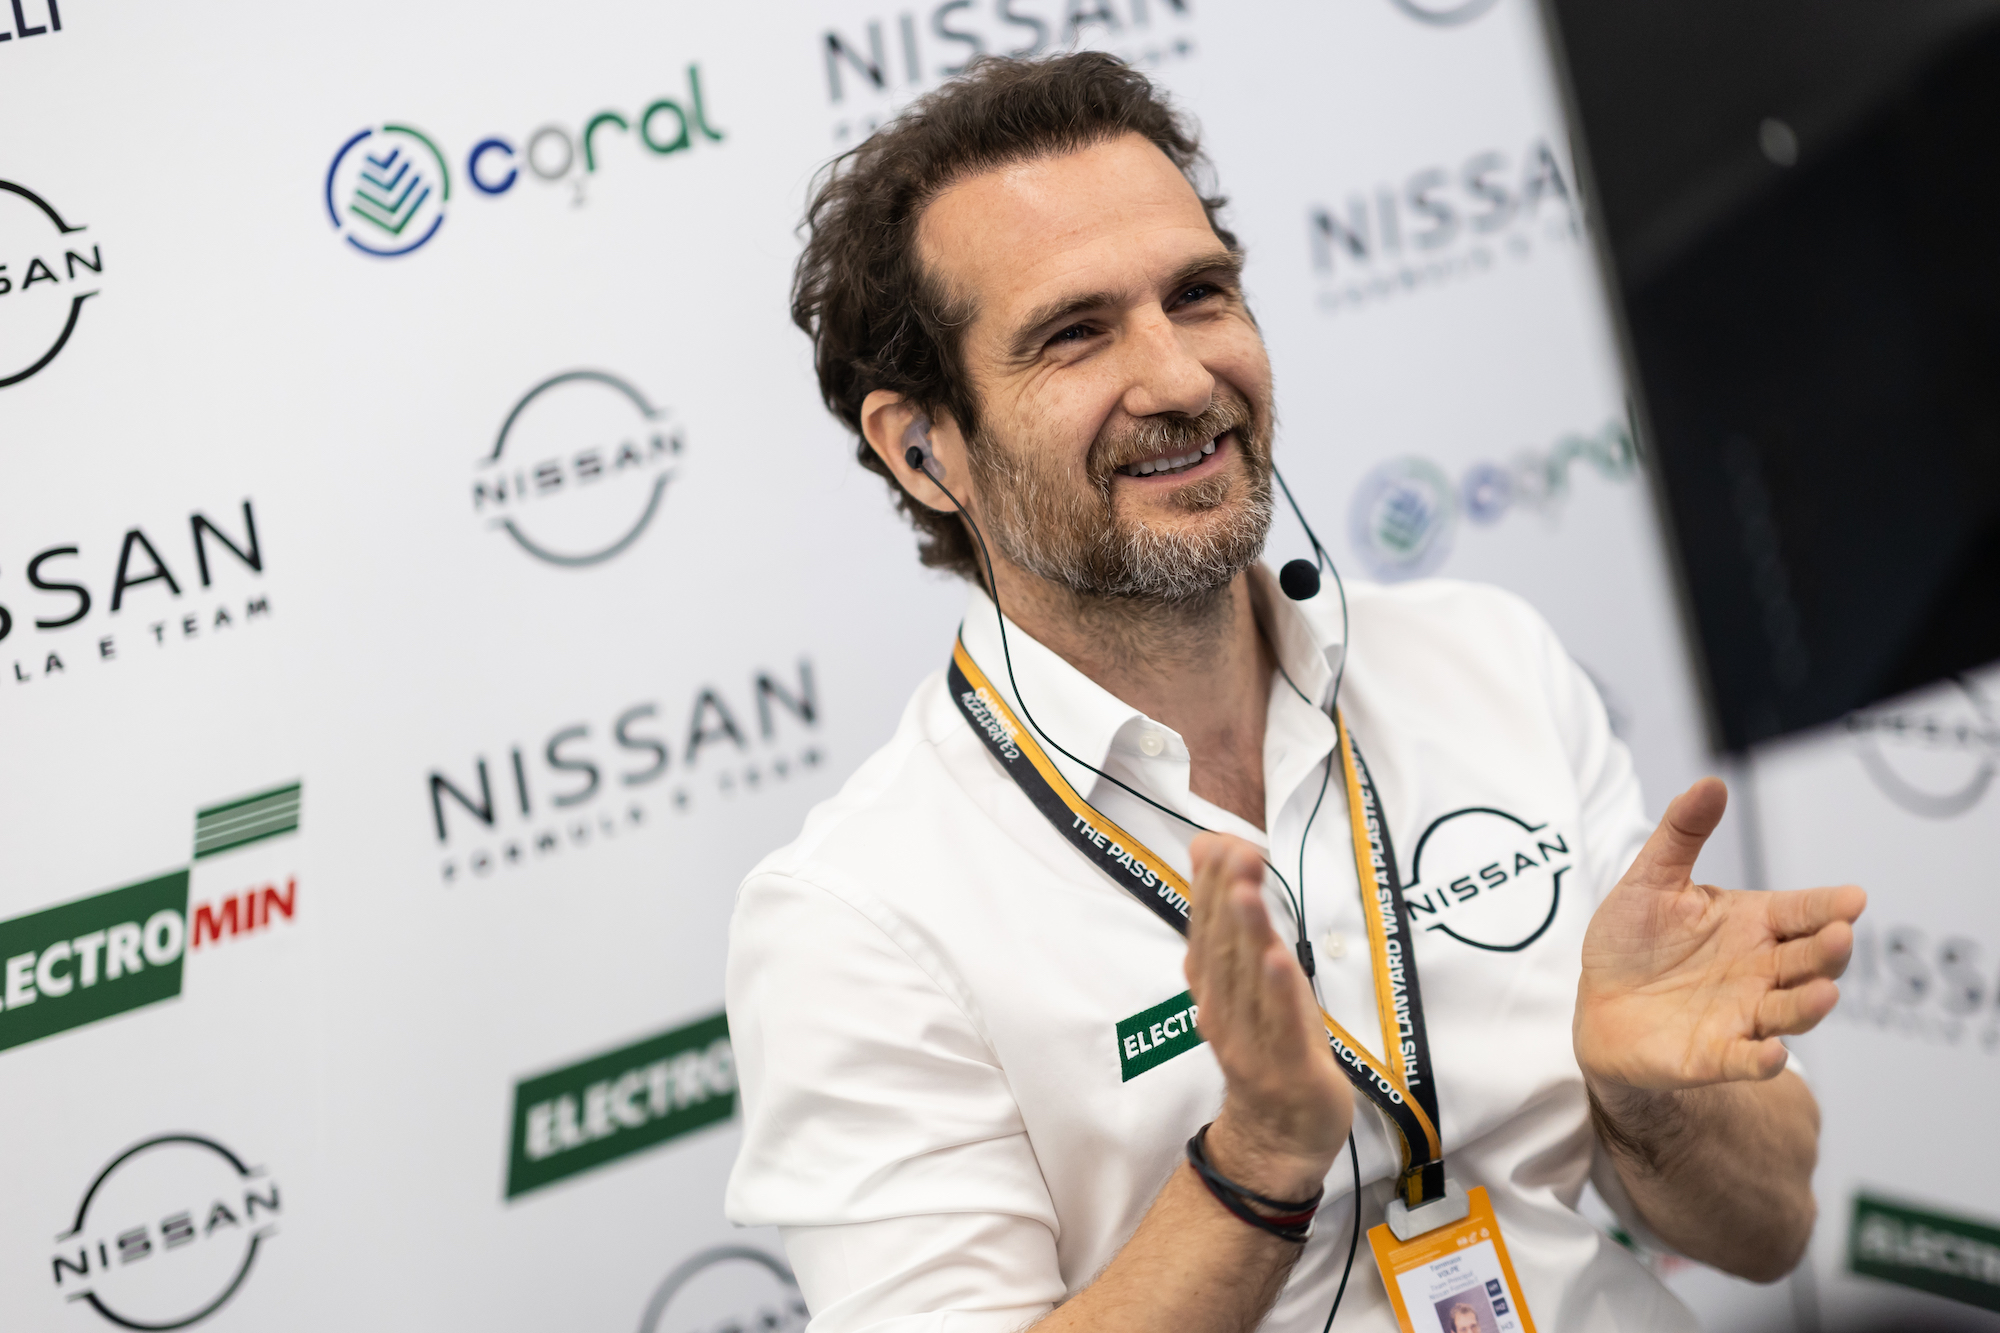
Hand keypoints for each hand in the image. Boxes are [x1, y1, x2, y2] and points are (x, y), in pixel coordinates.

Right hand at [1183, 833, 1353, 1198]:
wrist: (1277, 1136)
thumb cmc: (1268, 1045)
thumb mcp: (1248, 977)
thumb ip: (1229, 918)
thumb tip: (1210, 848)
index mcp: (1213, 988)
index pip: (1205, 928)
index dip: (1209, 883)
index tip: (1217, 840)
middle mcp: (1222, 1010)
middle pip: (1222, 947)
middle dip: (1225, 895)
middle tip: (1233, 850)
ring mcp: (1251, 1042)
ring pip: (1246, 981)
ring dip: (1245, 932)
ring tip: (1245, 889)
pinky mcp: (1288, 1068)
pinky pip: (1281, 1025)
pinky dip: (1277, 991)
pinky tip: (1277, 957)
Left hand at [1575, 778, 1865, 1091]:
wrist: (1597, 1004)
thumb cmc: (1634, 940)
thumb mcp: (1651, 879)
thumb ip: (1682, 833)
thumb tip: (1711, 782)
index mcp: (1753, 924)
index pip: (1802, 912)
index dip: (1828, 906)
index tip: (1853, 897)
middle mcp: (1760, 970)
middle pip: (1809, 961)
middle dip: (1828, 949)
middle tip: (1840, 934)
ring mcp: (1743, 1015)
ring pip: (1789, 1012)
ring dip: (1808, 1005)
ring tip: (1823, 993)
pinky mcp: (1715, 1055)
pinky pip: (1745, 1059)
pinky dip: (1761, 1059)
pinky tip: (1772, 1054)